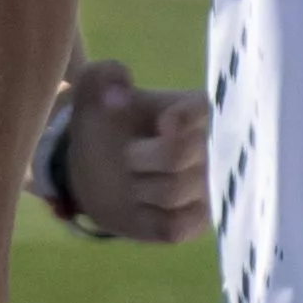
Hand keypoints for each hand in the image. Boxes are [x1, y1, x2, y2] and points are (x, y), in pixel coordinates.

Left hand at [58, 56, 211, 244]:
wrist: (99, 170)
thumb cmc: (106, 125)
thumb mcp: (93, 95)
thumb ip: (101, 76)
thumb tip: (119, 86)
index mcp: (193, 112)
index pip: (203, 112)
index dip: (184, 119)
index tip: (162, 124)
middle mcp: (209, 149)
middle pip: (180, 154)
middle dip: (142, 156)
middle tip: (126, 155)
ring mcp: (204, 188)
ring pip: (173, 192)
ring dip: (138, 187)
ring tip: (129, 179)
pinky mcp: (194, 221)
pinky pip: (175, 226)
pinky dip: (150, 218)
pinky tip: (140, 206)